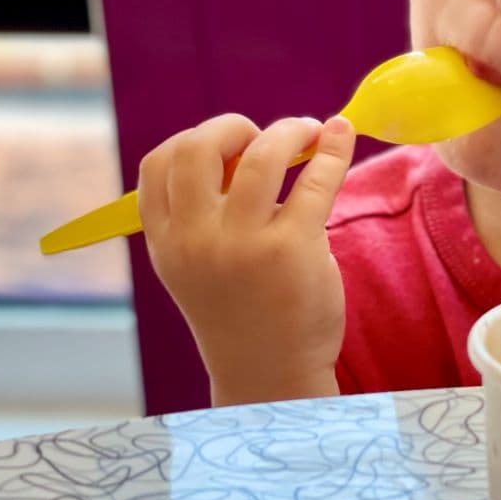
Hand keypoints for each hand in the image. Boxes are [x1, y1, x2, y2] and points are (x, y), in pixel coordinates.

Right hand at [138, 112, 355, 403]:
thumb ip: (203, 214)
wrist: (271, 374)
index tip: (227, 144)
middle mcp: (196, 241)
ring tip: (313, 132)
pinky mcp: (293, 249)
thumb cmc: (242, 310)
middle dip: (233, 126)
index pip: (158, 165)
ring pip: (262, 155)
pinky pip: (316, 179)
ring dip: (292, 129)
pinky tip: (342, 134)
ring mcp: (243, 244)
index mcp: (166, 243)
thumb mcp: (198, 266)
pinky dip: (334, 148)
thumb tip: (250, 143)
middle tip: (266, 136)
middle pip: (198, 147)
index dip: (193, 139)